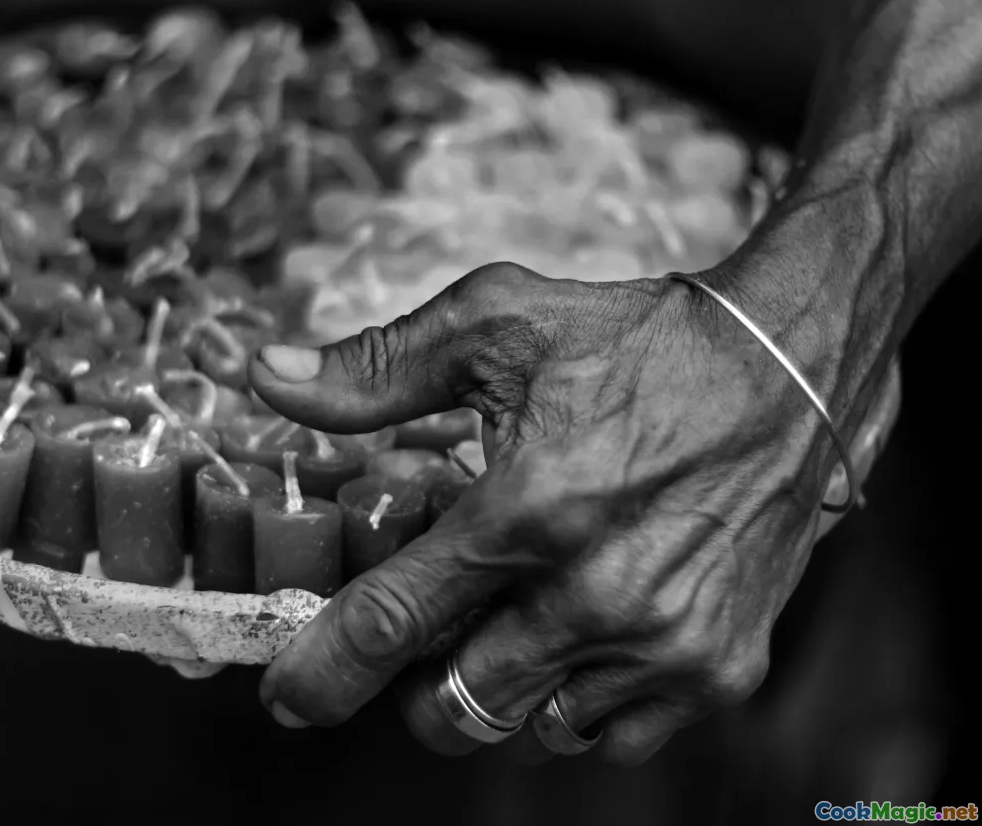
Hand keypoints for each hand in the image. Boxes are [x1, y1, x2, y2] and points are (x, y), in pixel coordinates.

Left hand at [247, 256, 845, 763]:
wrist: (789, 366)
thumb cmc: (638, 340)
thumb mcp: (498, 323)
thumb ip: (374, 369)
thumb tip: (267, 380)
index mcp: (529, 509)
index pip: (393, 624)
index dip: (324, 671)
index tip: (288, 696)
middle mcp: (596, 594)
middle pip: (454, 707)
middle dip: (413, 686)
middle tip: (424, 634)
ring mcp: (664, 643)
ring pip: (530, 728)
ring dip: (499, 689)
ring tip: (514, 614)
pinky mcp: (718, 668)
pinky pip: (610, 733)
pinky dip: (576, 698)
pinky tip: (581, 630)